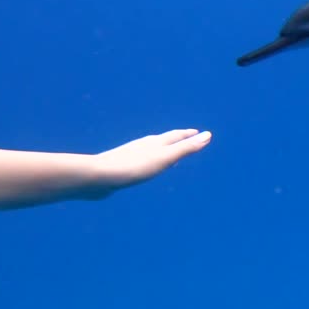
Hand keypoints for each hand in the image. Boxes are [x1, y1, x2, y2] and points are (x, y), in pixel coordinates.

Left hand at [89, 129, 212, 196]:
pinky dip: (149, 161)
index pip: (176, 136)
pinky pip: (141, 161)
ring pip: (151, 150)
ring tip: (167, 153)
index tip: (198, 132)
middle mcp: (144, 145)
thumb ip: (186, 148)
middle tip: (186, 138)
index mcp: (155, 143)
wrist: (99, 176)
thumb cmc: (134, 167)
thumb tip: (208, 135)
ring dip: (162, 150)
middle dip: (176, 139)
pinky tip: (143, 167)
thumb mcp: (166, 158)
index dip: (189, 135)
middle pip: (164, 140)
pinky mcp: (121, 167)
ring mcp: (131, 155)